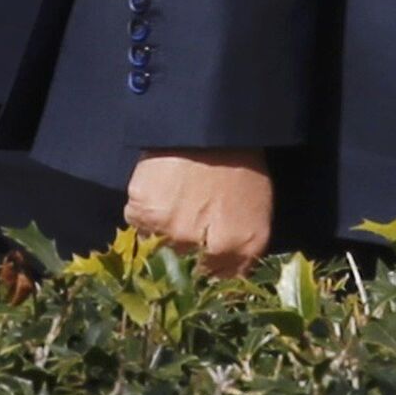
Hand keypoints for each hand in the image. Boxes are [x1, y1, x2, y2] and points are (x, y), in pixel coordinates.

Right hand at [124, 149, 271, 275]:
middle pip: (187, 265)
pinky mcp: (145, 212)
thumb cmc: (238, 152)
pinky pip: (138, 222)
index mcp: (245, 244)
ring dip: (164, 225)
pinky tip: (160, 183)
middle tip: (190, 209)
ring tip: (176, 191)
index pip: (222, 279)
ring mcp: (174, 233)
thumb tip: (222, 270)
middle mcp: (209, 249)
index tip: (204, 249)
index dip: (211, 265)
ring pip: (160, 244)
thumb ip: (243, 242)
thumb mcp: (257, 199)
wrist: (210, 114)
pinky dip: (145, 206)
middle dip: (188, 244)